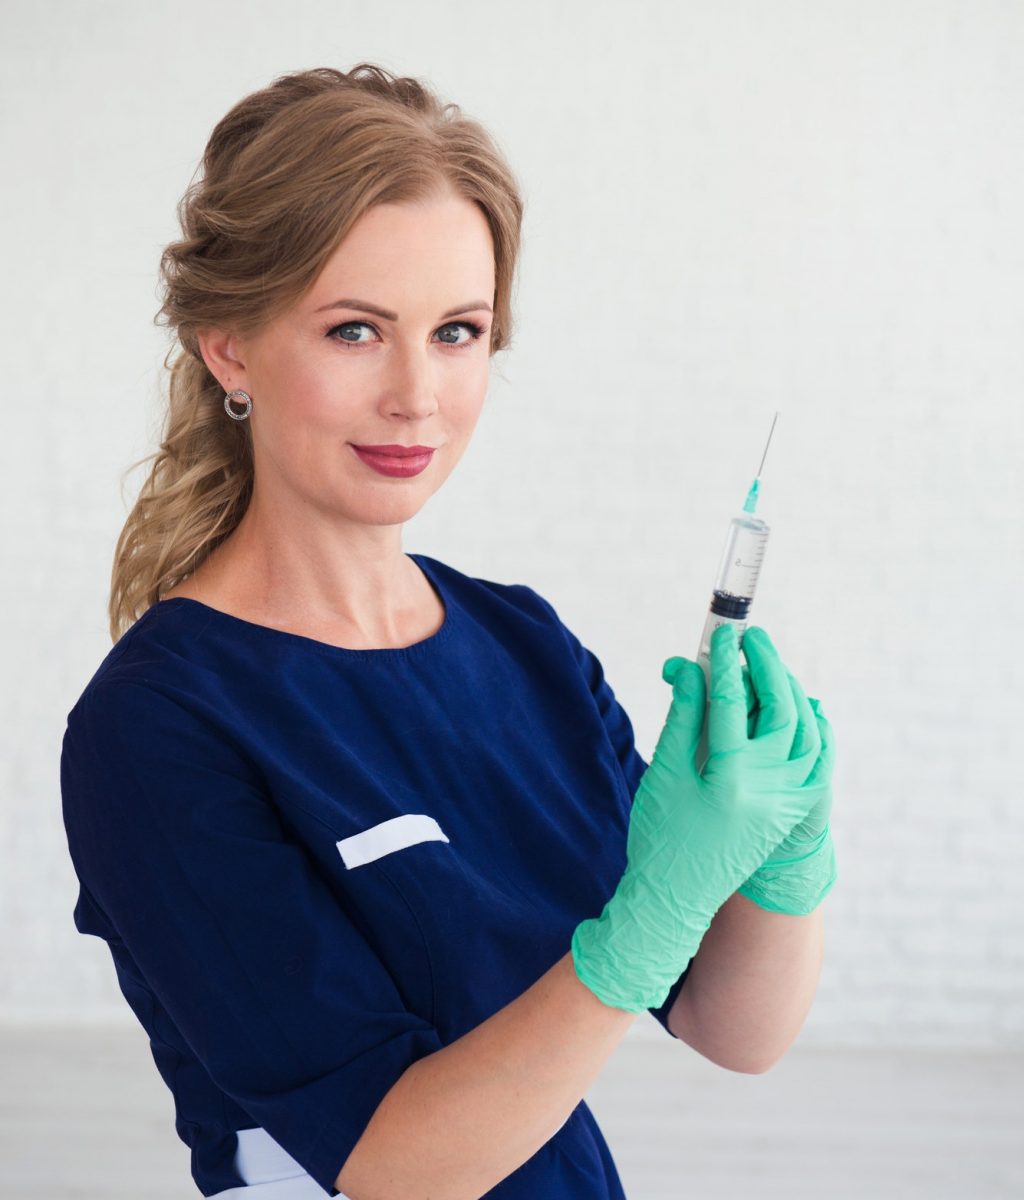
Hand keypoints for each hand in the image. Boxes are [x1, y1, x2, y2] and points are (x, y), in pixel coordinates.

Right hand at [570, 622, 822, 1012]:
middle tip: (752, 639)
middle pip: (779, 709)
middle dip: (767, 667)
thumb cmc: (660, 835)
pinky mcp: (794, 811)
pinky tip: (804, 708)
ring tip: (770, 667)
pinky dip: (816, 729)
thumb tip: (690, 669)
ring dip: (790, 692)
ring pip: (805, 731)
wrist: (677, 898)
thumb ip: (682, 718)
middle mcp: (768, 789)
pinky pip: (818, 761)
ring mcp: (787, 802)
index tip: (720, 636)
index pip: (730, 703)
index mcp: (730, 779)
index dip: (723, 664)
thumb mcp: (664, 774)